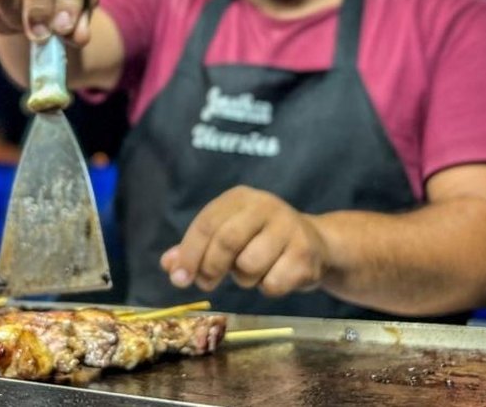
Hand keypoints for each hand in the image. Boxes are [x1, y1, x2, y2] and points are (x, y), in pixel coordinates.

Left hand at [159, 186, 329, 296]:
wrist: (317, 244)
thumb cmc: (261, 240)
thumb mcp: (228, 237)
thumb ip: (196, 249)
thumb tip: (168, 265)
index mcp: (239, 198)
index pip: (206, 224)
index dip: (189, 254)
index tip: (179, 279)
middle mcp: (265, 206)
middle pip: (226, 241)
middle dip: (210, 268)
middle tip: (206, 283)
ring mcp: (289, 228)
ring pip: (249, 265)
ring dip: (243, 279)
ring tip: (252, 271)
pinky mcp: (305, 254)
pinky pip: (272, 283)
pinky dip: (267, 287)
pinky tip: (275, 275)